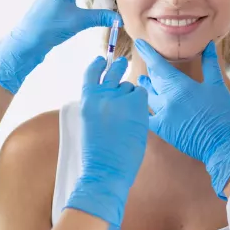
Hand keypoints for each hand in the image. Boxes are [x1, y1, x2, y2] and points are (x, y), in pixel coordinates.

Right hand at [66, 55, 149, 229]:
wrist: (105, 169)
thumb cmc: (98, 155)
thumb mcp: (90, 124)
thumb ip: (97, 107)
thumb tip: (110, 97)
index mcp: (87, 100)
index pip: (91, 73)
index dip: (98, 65)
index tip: (102, 60)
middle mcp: (101, 94)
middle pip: (113, 71)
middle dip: (119, 66)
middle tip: (123, 62)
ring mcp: (118, 97)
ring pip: (130, 86)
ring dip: (132, 95)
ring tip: (130, 114)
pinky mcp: (135, 104)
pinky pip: (142, 95)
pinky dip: (142, 104)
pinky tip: (139, 117)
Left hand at [134, 40, 229, 198]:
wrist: (223, 145)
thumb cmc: (223, 114)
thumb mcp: (218, 85)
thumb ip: (210, 63)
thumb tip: (208, 45)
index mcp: (181, 86)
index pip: (158, 65)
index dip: (147, 53)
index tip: (139, 43)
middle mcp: (167, 100)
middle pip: (152, 80)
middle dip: (150, 71)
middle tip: (148, 63)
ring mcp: (163, 116)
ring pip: (147, 97)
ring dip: (145, 88)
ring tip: (142, 81)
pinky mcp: (162, 130)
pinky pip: (146, 116)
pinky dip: (143, 108)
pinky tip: (142, 104)